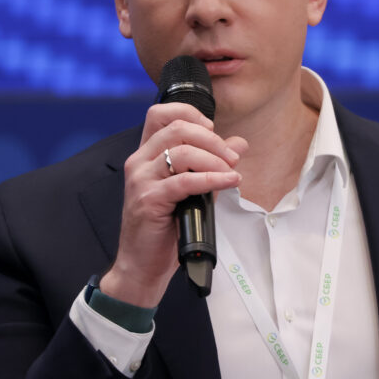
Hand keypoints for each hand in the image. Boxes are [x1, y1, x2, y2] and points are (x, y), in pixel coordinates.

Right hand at [100, 103, 247, 306]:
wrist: (142, 265)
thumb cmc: (163, 229)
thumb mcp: (192, 190)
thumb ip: (212, 164)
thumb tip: (239, 144)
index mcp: (145, 155)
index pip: (161, 114)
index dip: (191, 114)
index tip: (213, 131)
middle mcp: (139, 162)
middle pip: (176, 128)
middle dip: (211, 139)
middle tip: (231, 157)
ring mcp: (141, 180)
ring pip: (181, 152)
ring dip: (214, 159)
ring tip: (231, 172)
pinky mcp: (149, 200)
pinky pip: (185, 181)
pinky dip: (212, 179)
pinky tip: (228, 182)